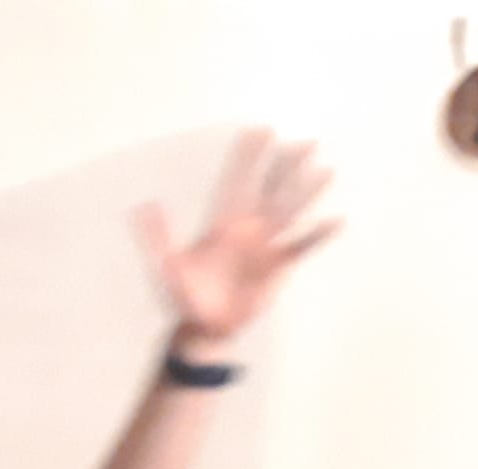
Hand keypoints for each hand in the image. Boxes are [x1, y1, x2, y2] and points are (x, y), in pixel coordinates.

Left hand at [135, 129, 339, 345]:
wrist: (202, 329)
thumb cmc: (183, 297)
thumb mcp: (166, 265)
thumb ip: (157, 236)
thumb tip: (142, 206)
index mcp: (221, 224)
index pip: (236, 183)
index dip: (247, 158)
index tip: (259, 130)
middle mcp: (246, 229)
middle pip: (269, 190)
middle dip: (285, 167)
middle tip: (304, 142)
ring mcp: (264, 246)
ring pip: (289, 213)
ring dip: (306, 193)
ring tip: (324, 171)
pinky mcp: (277, 266)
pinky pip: (301, 247)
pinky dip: (316, 235)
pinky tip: (335, 220)